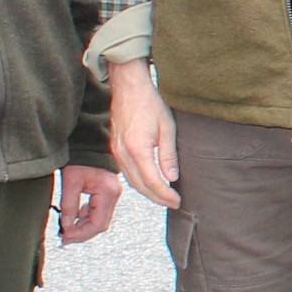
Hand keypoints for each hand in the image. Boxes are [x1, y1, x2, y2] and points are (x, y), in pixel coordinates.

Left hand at [54, 164, 122, 243]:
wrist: (88, 143)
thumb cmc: (81, 157)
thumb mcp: (70, 182)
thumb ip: (68, 206)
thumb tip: (66, 225)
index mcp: (108, 192)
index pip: (98, 223)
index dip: (81, 234)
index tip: (66, 237)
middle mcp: (114, 195)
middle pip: (101, 224)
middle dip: (82, 233)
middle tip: (66, 237)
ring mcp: (112, 194)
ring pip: (100, 220)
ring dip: (84, 226)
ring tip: (67, 228)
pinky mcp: (107, 192)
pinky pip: (99, 211)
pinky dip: (86, 217)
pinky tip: (75, 216)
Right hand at [106, 60, 179, 209]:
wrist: (128, 87)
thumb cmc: (149, 103)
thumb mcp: (167, 128)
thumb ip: (169, 155)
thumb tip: (172, 178)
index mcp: (137, 149)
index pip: (153, 182)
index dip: (165, 195)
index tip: (177, 201)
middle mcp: (123, 154)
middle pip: (140, 186)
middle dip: (157, 198)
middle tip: (173, 203)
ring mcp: (116, 152)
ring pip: (131, 181)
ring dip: (147, 192)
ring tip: (164, 196)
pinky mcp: (114, 148)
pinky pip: (126, 172)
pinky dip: (138, 181)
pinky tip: (150, 182)